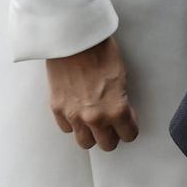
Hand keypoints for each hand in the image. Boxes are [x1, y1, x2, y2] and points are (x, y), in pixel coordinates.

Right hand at [45, 35, 138, 150]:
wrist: (74, 41)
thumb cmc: (101, 53)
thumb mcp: (121, 77)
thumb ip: (120, 101)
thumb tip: (120, 112)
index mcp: (116, 110)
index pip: (128, 135)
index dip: (130, 128)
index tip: (128, 122)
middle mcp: (94, 118)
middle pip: (106, 145)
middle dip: (112, 135)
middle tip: (112, 124)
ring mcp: (74, 115)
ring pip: (85, 143)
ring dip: (92, 134)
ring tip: (94, 122)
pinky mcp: (57, 109)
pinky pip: (67, 128)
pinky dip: (73, 123)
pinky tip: (78, 111)